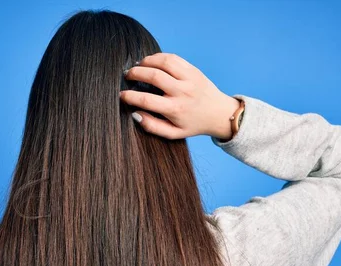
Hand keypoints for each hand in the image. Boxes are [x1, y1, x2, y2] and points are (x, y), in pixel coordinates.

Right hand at [119, 52, 239, 140]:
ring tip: (138, 66)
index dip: (130, 96)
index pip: (147, 100)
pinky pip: (173, 58)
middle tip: (127, 76)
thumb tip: (135, 114)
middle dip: (135, 73)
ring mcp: (189, 78)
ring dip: (146, 61)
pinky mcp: (193, 69)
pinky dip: (158, 57)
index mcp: (175, 109)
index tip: (121, 95)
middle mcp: (182, 92)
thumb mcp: (173, 133)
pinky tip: (151, 62)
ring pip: (164, 62)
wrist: (219, 114)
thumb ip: (152, 126)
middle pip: (154, 76)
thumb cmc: (193, 124)